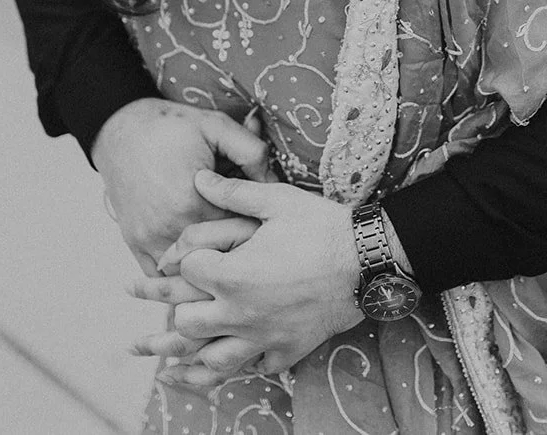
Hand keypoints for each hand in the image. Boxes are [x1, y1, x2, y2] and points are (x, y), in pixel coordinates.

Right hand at [91, 100, 270, 271]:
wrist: (120, 129)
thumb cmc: (170, 126)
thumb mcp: (216, 126)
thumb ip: (252, 152)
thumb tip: (273, 184)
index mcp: (193, 203)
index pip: (240, 235)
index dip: (258, 231)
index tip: (268, 226)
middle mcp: (169, 229)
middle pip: (218, 258)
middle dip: (237, 252)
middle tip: (255, 245)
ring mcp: (150, 240)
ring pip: (190, 275)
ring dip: (210, 269)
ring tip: (230, 261)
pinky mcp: (137, 243)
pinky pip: (162, 278)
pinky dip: (182, 277)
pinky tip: (199, 272)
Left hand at [127, 170, 362, 384]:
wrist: (368, 262)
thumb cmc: (322, 227)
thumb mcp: (276, 201)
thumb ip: (233, 193)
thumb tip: (198, 179)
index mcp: (232, 275)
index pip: (186, 271)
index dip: (180, 259)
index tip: (183, 255)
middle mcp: (240, 313)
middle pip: (186, 323)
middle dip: (178, 307)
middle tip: (181, 297)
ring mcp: (263, 337)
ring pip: (213, 359)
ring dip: (197, 351)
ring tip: (184, 348)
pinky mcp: (287, 350)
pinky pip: (255, 367)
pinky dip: (244, 362)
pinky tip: (238, 355)